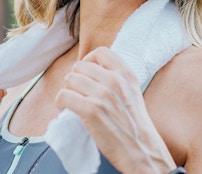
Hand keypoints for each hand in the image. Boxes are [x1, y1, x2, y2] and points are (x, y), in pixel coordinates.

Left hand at [55, 47, 175, 172]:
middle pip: (79, 66)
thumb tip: (91, 71)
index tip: (85, 73)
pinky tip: (65, 109)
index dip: (88, 60)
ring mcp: (102, 95)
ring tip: (72, 102)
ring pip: (69, 80)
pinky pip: (63, 95)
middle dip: (75, 79)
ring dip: (67, 91)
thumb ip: (117, 79)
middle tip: (77, 93)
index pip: (101, 52)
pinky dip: (60, 102)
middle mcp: (115, 81)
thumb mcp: (133, 93)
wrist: (141, 150)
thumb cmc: (134, 125)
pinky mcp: (91, 110)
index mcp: (126, 75)